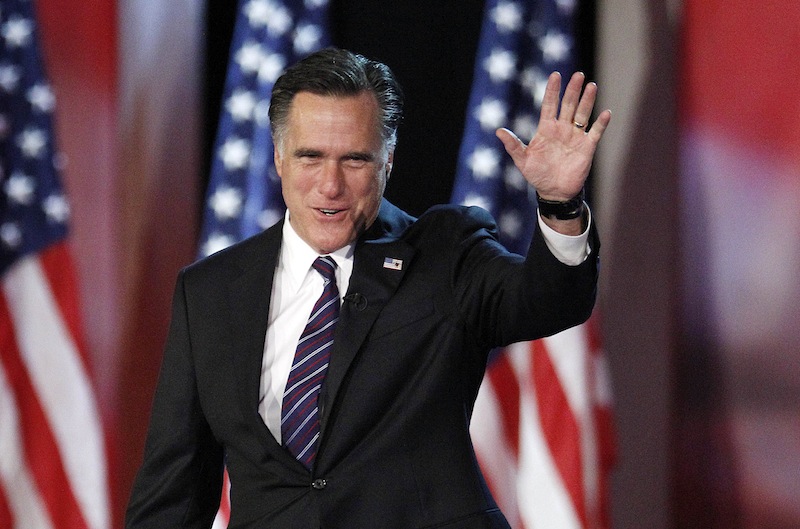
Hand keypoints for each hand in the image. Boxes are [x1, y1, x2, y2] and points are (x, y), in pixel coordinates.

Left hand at [496, 71, 610, 201]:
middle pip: (568, 105)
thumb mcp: (522, 160)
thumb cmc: (537, 175)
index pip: (549, 105)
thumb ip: (513, 145)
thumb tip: (498, 131)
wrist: (554, 192)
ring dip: (587, 100)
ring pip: (582, 114)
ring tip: (591, 86)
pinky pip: (596, 132)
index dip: (552, 90)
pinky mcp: (587, 147)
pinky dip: (601, 123)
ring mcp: (575, 137)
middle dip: (572, 90)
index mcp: (546, 129)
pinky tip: (605, 113)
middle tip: (578, 75)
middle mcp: (562, 129)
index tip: (555, 75)